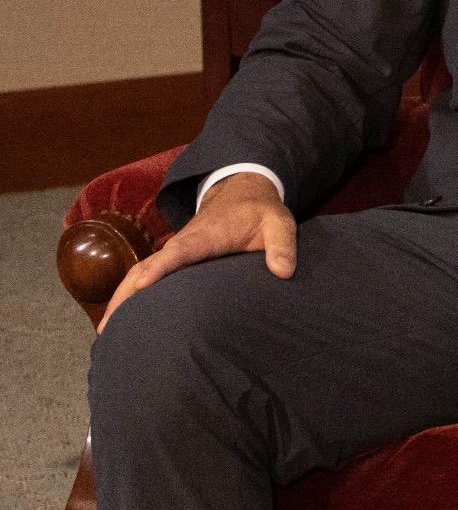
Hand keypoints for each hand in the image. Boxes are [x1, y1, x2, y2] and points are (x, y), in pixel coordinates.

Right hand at [98, 172, 296, 330]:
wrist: (242, 191)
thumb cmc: (261, 212)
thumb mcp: (280, 223)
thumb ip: (283, 245)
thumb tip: (283, 273)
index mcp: (206, 236)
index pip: (179, 252)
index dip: (160, 268)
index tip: (141, 286)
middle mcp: (182, 244)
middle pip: (147, 268)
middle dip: (126, 294)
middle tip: (109, 328)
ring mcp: (174, 251)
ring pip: (141, 273)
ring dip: (122, 298)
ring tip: (107, 332)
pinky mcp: (173, 259)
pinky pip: (146, 276)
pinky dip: (130, 294)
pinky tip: (123, 320)